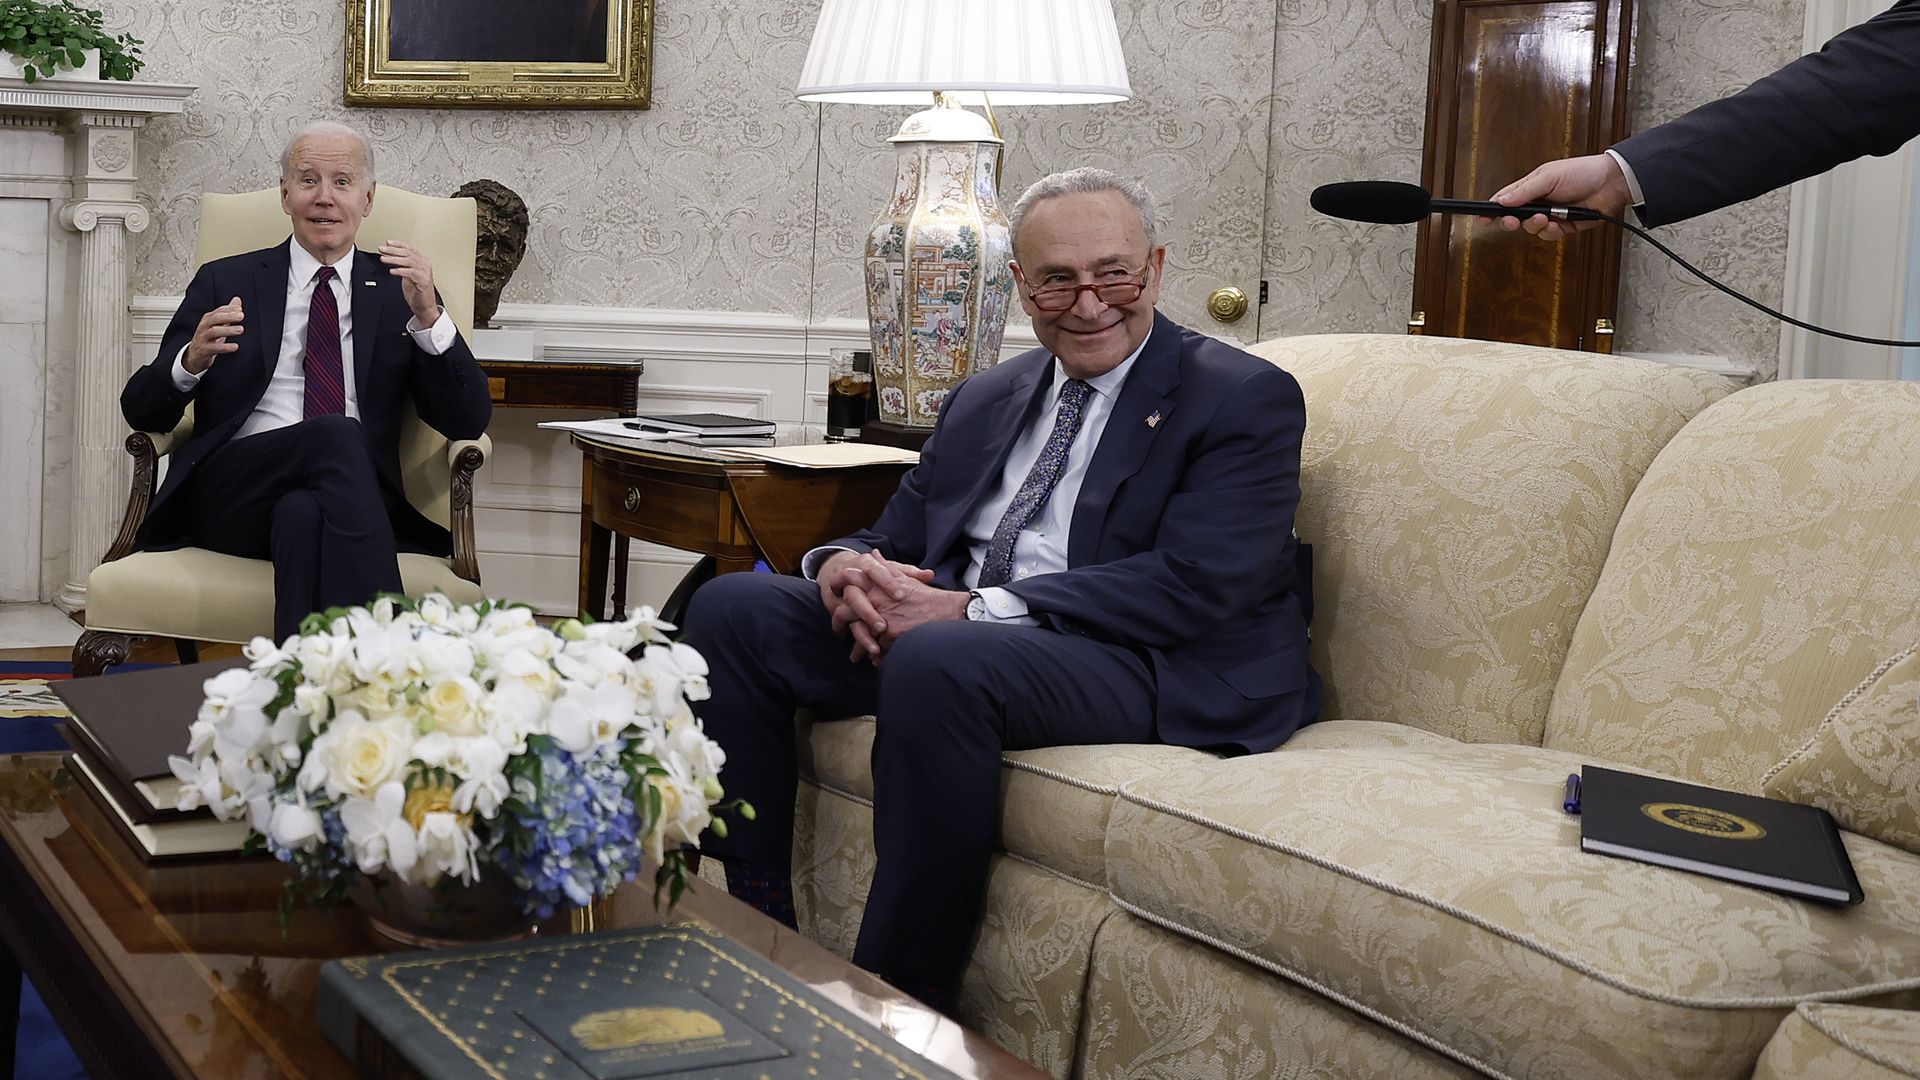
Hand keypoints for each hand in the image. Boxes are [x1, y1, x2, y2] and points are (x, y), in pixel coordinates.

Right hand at [184, 296, 243, 373]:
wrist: (195, 355)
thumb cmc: (208, 337)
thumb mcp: (217, 324)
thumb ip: (228, 313)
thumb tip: (237, 300)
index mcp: (208, 319)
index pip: (218, 311)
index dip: (228, 309)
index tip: (240, 309)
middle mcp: (204, 327)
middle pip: (215, 319)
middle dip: (228, 316)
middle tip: (241, 316)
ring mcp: (203, 338)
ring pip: (214, 332)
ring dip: (228, 330)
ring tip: (241, 329)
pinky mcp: (204, 350)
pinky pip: (214, 348)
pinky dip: (225, 347)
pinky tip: (235, 346)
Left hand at [379, 241, 440, 325]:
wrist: (424, 306)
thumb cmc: (417, 292)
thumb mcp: (408, 274)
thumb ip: (402, 265)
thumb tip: (390, 256)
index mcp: (422, 261)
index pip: (409, 248)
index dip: (398, 244)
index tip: (388, 243)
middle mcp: (425, 264)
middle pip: (408, 253)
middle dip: (393, 250)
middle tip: (382, 249)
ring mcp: (425, 272)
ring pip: (408, 261)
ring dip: (394, 259)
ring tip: (384, 259)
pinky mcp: (423, 281)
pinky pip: (410, 273)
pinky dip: (400, 271)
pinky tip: (392, 271)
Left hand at [831, 553, 966, 663]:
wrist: (946, 612)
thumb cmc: (926, 596)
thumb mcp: (903, 577)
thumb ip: (885, 566)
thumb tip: (874, 555)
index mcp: (875, 584)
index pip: (845, 586)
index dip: (837, 593)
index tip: (838, 602)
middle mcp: (874, 600)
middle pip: (843, 612)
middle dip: (840, 624)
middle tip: (840, 631)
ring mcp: (880, 618)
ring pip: (857, 634)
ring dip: (856, 647)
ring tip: (855, 656)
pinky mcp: (889, 636)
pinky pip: (874, 650)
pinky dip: (874, 657)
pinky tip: (875, 660)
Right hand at [1484, 154, 1632, 239]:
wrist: (1610, 183)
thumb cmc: (1581, 172)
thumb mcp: (1548, 177)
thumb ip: (1524, 191)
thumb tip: (1501, 201)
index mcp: (1531, 187)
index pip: (1505, 200)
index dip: (1493, 210)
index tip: (1482, 219)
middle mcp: (1538, 202)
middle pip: (1514, 218)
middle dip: (1511, 222)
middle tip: (1512, 222)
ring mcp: (1551, 215)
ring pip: (1531, 229)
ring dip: (1535, 225)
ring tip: (1546, 217)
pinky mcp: (1564, 227)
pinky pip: (1549, 235)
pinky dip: (1552, 232)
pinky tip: (1559, 224)